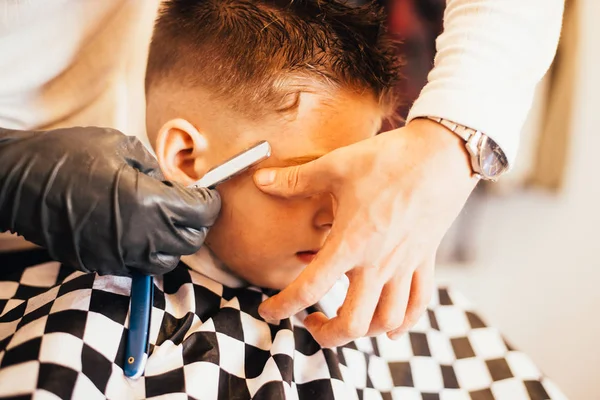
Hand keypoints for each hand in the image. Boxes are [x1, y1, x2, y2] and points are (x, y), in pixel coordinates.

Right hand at [0, 127, 220, 275]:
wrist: (18, 180)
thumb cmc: (68, 155)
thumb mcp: (122, 146)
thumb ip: (156, 168)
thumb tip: (172, 184)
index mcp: (151, 203)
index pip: (202, 214)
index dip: (210, 202)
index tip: (206, 193)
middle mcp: (141, 236)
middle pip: (191, 242)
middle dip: (196, 223)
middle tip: (188, 205)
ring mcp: (120, 255)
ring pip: (168, 261)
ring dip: (174, 243)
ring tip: (163, 220)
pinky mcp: (101, 263)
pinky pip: (139, 267)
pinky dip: (148, 253)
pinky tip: (138, 232)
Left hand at [254, 119, 477, 346]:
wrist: (443, 153)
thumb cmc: (389, 160)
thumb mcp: (336, 165)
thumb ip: (296, 179)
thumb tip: (261, 180)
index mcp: (351, 243)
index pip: (310, 288)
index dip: (283, 306)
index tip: (268, 310)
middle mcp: (378, 263)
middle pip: (353, 324)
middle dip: (327, 335)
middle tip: (311, 322)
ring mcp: (405, 265)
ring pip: (387, 321)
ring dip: (363, 331)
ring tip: (346, 320)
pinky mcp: (425, 260)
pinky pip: (418, 304)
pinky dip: (403, 322)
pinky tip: (390, 327)